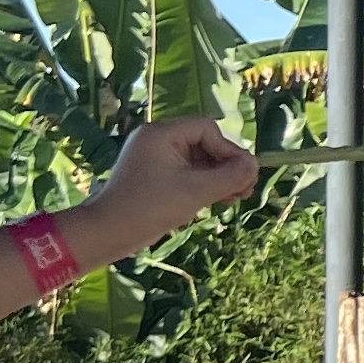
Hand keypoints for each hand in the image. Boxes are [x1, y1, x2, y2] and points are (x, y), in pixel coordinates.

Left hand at [83, 114, 260, 257]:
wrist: (108, 233)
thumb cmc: (150, 208)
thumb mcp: (195, 192)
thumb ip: (230, 176)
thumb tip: (255, 164)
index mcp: (161, 134)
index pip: (207, 129)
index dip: (228, 150)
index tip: (241, 176)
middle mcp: (157, 140)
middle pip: (205, 143)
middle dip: (226, 166)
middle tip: (244, 191)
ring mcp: (155, 158)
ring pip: (198, 160)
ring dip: (218, 178)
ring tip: (234, 199)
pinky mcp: (155, 175)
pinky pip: (187, 172)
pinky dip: (203, 184)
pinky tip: (216, 201)